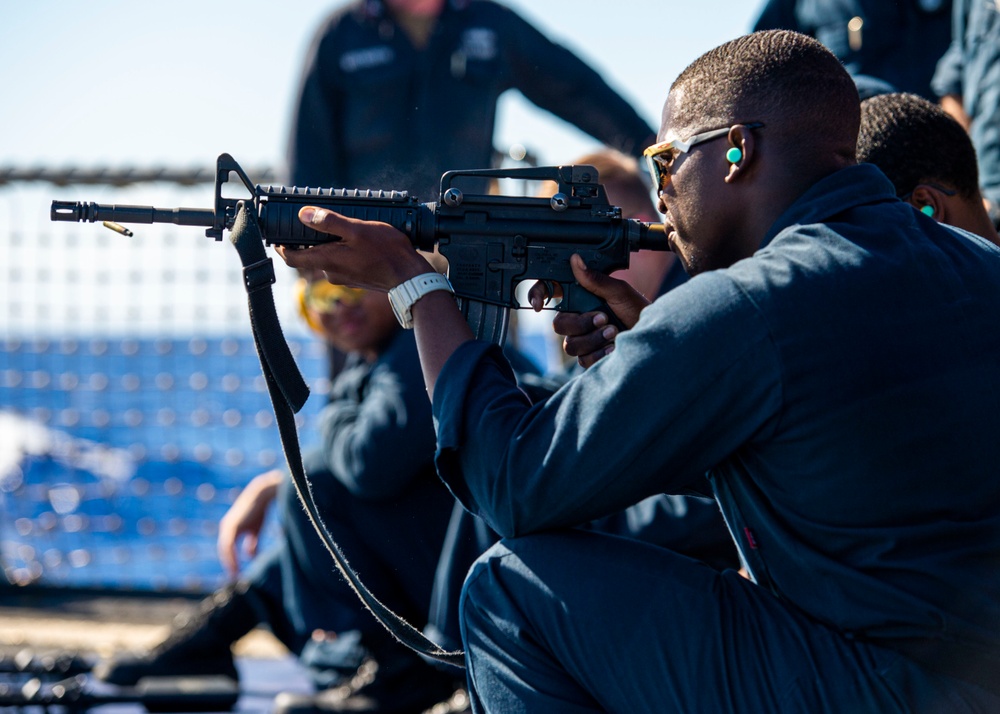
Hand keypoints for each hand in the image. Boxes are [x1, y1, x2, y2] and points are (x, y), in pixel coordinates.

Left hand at [217, 469, 283, 577]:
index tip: (236, 571)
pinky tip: (236, 564)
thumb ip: (252, 543)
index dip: (231, 559)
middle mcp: (226, 528)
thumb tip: (250, 556)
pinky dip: (231, 556)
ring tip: (235, 573)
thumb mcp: (256, 530)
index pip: (227, 548)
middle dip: (229, 563)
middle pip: (224, 550)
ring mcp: (228, 527)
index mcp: (231, 529)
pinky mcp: (232, 527)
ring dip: (229, 562)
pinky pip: (229, 545)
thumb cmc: (260, 510)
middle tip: (234, 576)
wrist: (262, 495)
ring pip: (225, 549)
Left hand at [274, 207, 431, 290]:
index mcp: (327, 260)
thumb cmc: (386, 253)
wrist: (410, 278)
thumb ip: (329, 223)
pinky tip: (356, 241)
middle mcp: (331, 272)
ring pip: (328, 259)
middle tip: (309, 223)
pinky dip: (342, 251)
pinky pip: (342, 263)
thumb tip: (304, 215)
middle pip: (310, 257)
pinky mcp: (357, 279)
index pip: (292, 258)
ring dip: (328, 245)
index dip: (282, 247)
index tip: (278, 237)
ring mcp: (345, 278)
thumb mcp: (357, 230)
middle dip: (308, 241)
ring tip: (338, 227)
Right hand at [547, 254, 649, 367]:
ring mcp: (583, 339)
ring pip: (570, 344)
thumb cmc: (638, 310)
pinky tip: (614, 347)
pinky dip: (600, 353)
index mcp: (581, 297)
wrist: (652, 336)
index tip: (538, 304)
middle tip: (603, 318)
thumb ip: (595, 279)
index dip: (538, 296)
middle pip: (559, 324)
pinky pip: (582, 360)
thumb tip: (576, 260)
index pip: (551, 294)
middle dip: (581, 323)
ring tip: (614, 332)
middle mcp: (579, 318)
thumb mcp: (618, 291)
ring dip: (594, 339)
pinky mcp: (590, 357)